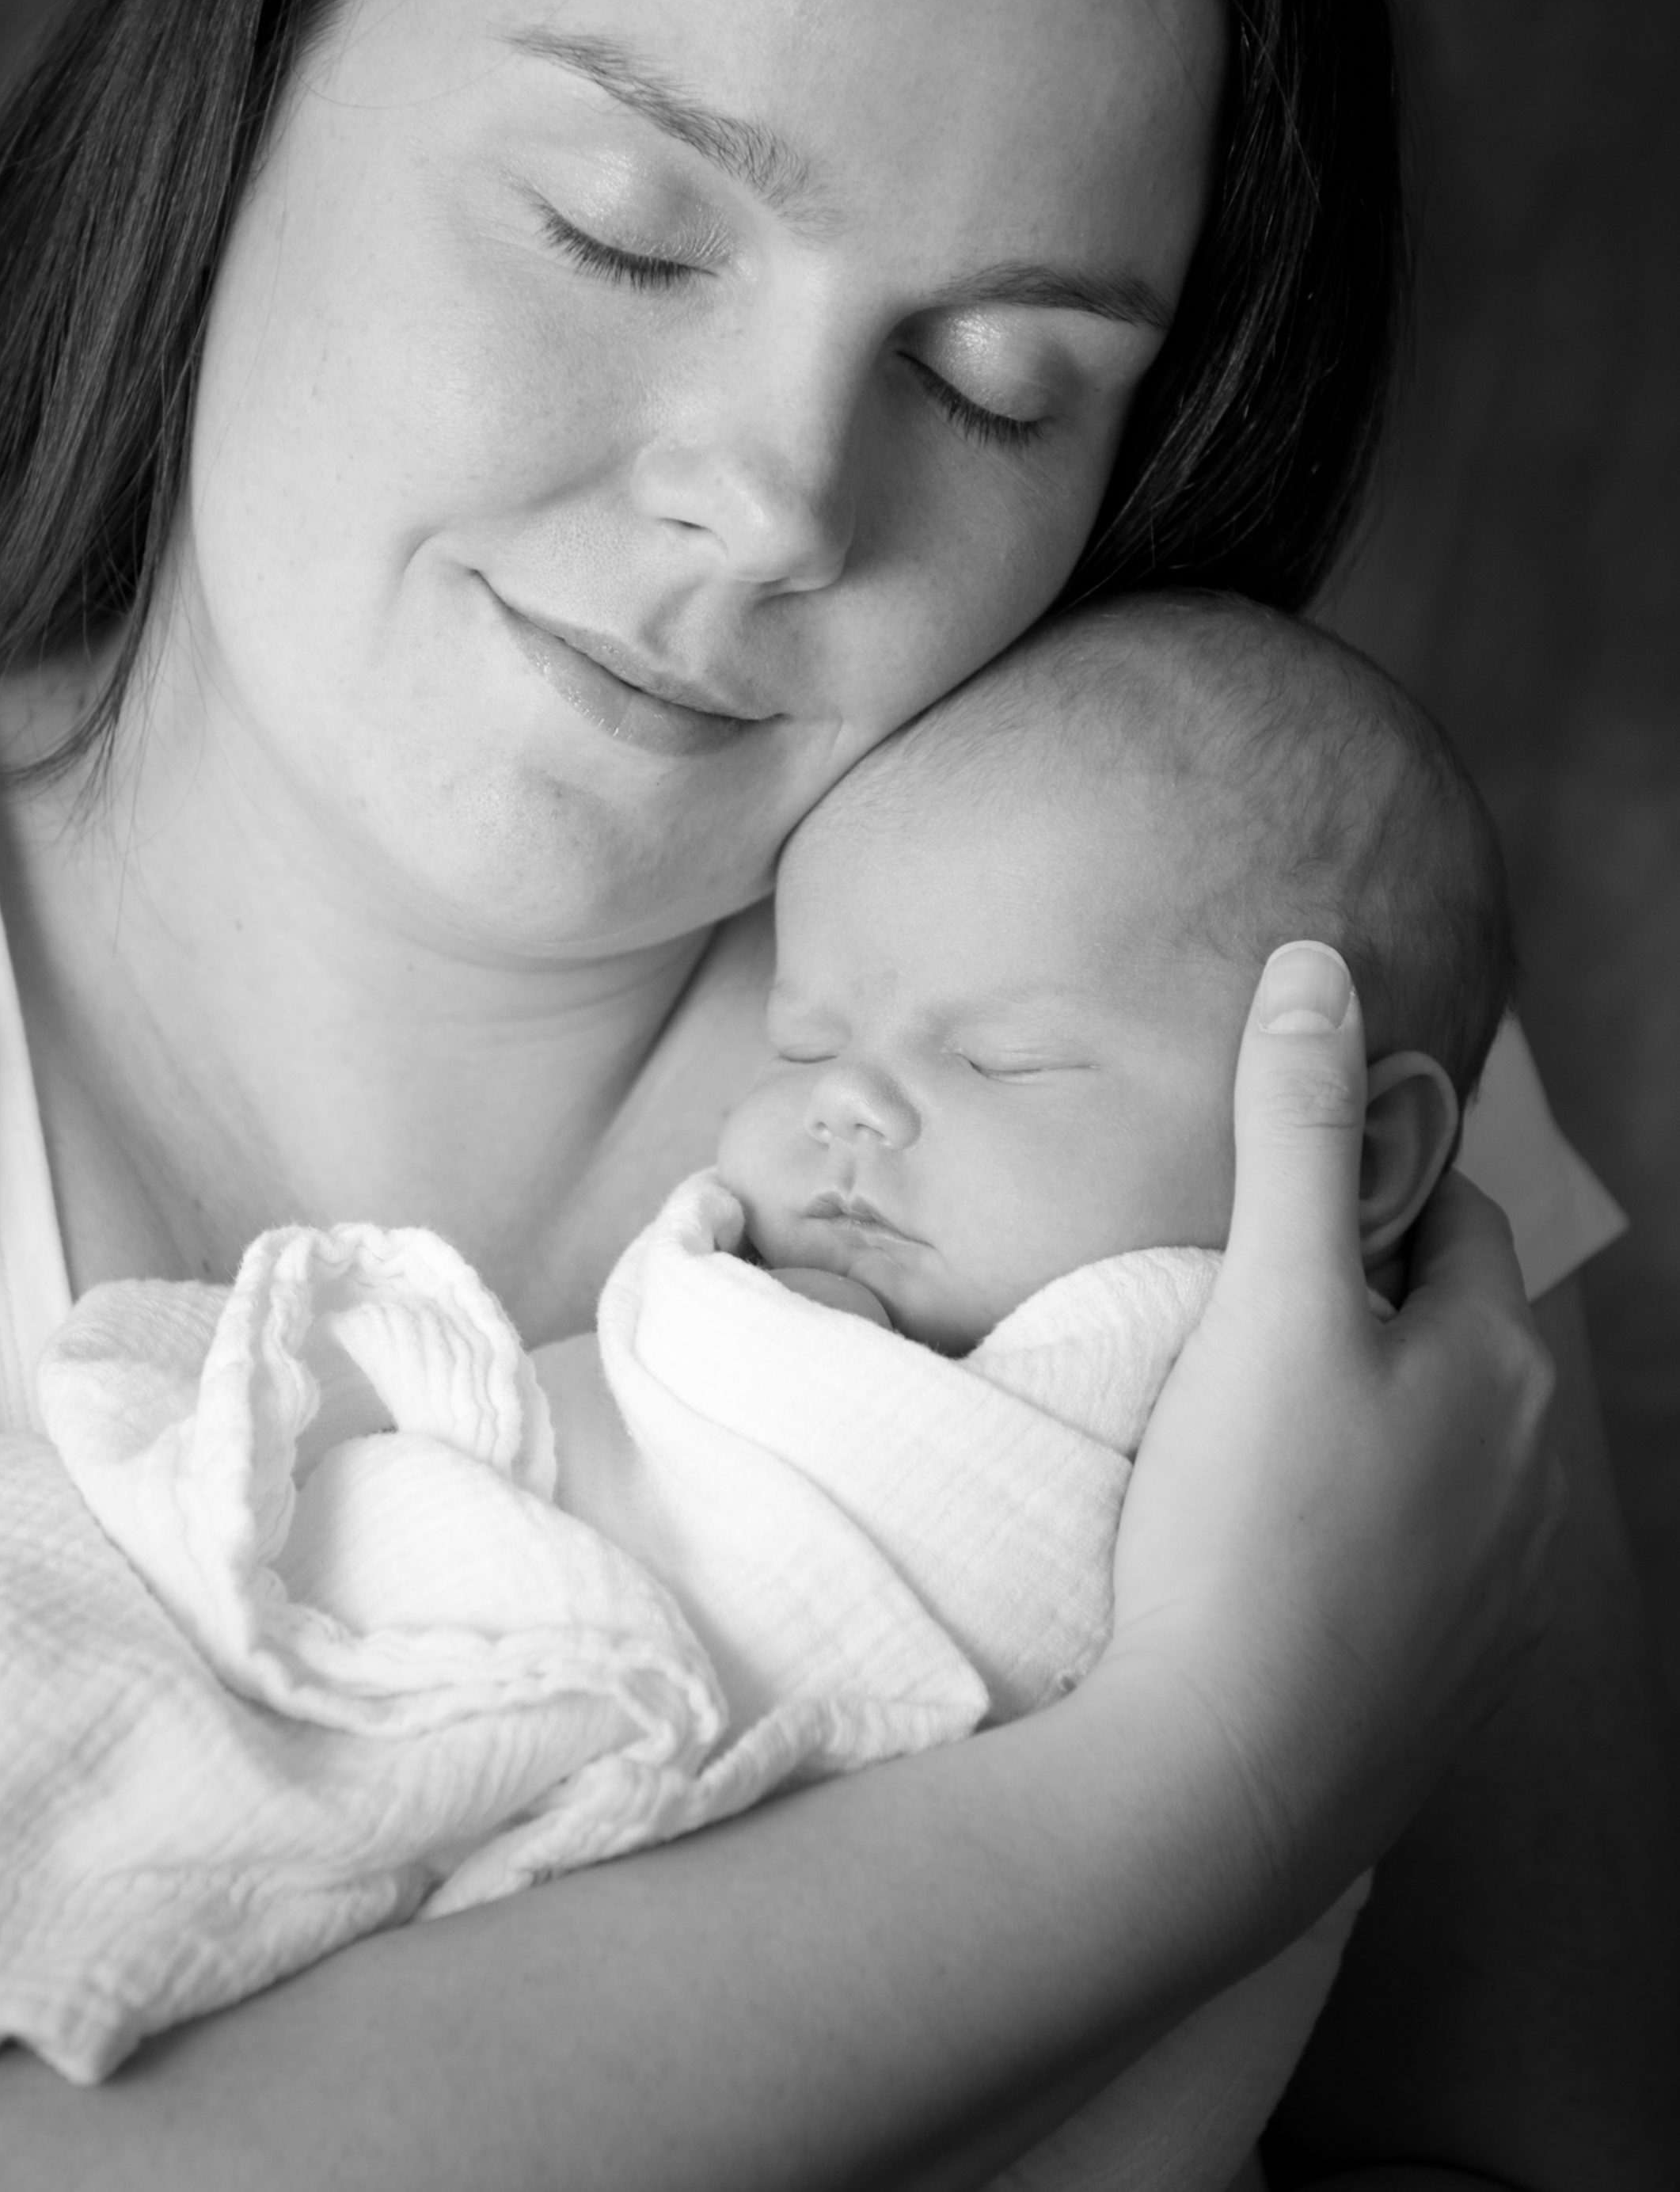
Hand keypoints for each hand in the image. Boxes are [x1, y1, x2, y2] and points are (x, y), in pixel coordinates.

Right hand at [1101, 941, 1560, 1930]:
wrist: (1221, 1786)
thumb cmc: (1246, 1528)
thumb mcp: (1268, 1301)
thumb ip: (1295, 1131)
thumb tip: (1315, 967)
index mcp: (1504, 1365)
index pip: (1449, 1212)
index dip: (1359, 1189)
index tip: (1262, 1209)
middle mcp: (1532, 1476)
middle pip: (1445, 1328)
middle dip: (1357, 1300)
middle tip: (1224, 1311)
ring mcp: (1498, 1589)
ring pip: (1432, 1443)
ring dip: (1357, 1413)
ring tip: (1229, 1426)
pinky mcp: (1448, 1674)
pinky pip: (1412, 1548)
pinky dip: (1352, 1521)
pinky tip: (1261, 1542)